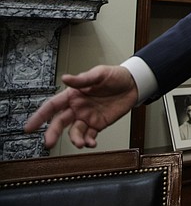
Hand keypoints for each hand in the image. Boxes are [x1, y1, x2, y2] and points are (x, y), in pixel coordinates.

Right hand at [24, 65, 138, 148]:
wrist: (134, 84)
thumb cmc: (115, 76)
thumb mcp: (99, 74)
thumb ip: (83, 79)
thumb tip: (66, 78)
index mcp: (73, 94)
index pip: (52, 106)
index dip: (40, 116)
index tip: (29, 127)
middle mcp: (77, 107)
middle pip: (59, 122)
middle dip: (52, 133)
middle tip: (48, 143)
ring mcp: (87, 116)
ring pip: (74, 131)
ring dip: (75, 139)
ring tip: (80, 143)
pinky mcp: (98, 124)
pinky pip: (89, 135)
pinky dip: (88, 141)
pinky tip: (91, 143)